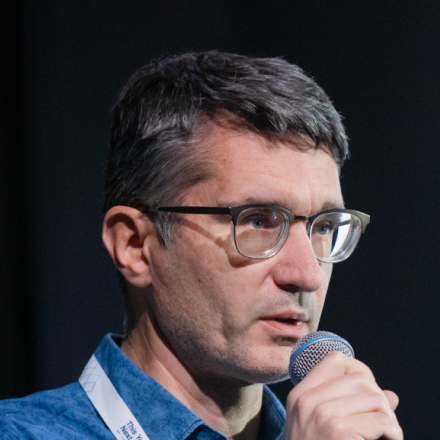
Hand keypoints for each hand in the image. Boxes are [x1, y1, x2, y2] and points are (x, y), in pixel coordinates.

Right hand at [283, 351, 402, 439]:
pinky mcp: (338, 432)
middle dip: (379, 398)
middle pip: (360, 377)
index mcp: (300, 394)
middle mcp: (308, 400)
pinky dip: (392, 432)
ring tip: (386, 433)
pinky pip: (380, 419)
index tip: (368, 393)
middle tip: (383, 421)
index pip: (336, 360)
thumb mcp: (319, 427)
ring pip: (374, 396)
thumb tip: (391, 396)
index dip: (359, 371)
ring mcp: (321, 415)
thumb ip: (348, 405)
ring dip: (388, 417)